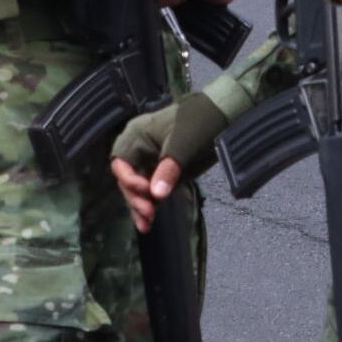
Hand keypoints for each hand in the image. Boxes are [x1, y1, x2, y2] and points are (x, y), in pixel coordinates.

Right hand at [109, 91, 230, 232]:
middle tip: (149, 213)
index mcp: (136, 135)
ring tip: (146, 225)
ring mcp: (149, 162)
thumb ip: (169, 169)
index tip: (148, 192)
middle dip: (136, 197)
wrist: (221, 117)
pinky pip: (150, 191)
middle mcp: (138, 149)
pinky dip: (149, 205)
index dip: (130, 180)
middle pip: (126, 179)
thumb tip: (156, 195)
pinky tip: (148, 223)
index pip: (121, 163)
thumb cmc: (198, 123)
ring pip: (137, 189)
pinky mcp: (161, 172)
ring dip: (140, 207)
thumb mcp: (183, 145)